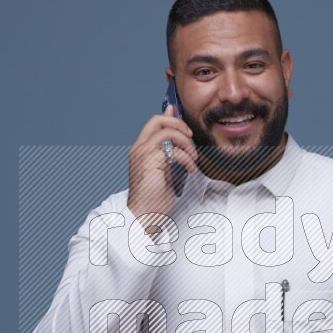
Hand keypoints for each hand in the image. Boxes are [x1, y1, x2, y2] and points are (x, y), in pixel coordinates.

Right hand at [126, 105, 197, 227]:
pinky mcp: (150, 161)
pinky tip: (190, 169)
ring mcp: (143, 153)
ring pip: (168, 132)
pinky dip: (187, 159)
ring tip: (193, 157)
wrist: (145, 214)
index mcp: (141, 148)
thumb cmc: (154, 196)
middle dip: (179, 124)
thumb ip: (170, 151)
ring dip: (186, 143)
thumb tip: (179, 137)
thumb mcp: (165, 168)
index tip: (186, 128)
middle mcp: (139, 148)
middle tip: (190, 136)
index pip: (154, 122)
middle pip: (158, 120)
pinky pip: (175, 151)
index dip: (171, 118)